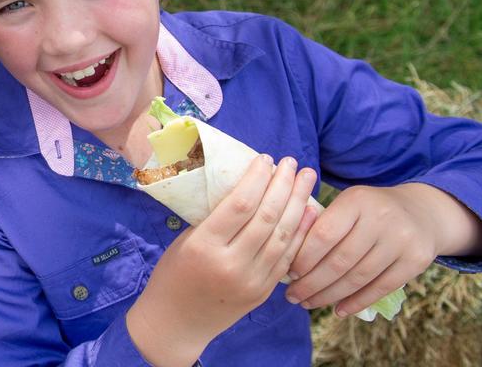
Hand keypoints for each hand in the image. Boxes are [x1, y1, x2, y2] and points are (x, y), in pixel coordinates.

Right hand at [127, 155, 317, 366]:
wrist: (177, 323)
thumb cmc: (173, 274)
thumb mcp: (186, 241)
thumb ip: (215, 220)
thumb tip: (247, 189)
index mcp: (205, 246)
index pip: (240, 205)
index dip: (257, 178)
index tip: (265, 158)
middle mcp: (232, 264)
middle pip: (267, 217)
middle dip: (283, 185)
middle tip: (292, 162)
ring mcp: (252, 281)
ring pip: (283, 236)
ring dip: (298, 204)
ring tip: (307, 179)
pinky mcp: (264, 292)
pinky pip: (286, 257)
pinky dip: (300, 232)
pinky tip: (308, 212)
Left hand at [285, 182, 478, 316]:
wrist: (422, 212)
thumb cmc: (369, 210)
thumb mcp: (348, 204)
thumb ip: (322, 223)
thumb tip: (286, 256)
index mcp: (357, 200)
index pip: (324, 234)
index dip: (304, 257)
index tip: (288, 273)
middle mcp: (381, 218)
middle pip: (340, 260)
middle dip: (312, 283)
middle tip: (293, 296)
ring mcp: (402, 240)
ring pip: (358, 277)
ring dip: (330, 295)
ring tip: (309, 303)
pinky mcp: (417, 260)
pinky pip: (381, 287)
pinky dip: (357, 302)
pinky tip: (338, 310)